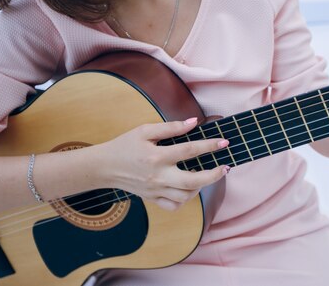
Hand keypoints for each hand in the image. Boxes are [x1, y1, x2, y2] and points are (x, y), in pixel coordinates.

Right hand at [99, 118, 228, 210]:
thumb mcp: (145, 130)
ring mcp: (155, 190)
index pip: (190, 151)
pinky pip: (174, 206)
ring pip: (186, 196)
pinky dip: (186, 199)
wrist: (104, 167)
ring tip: (205, 174)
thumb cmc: (125, 145)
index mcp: (157, 157)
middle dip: (213, 175)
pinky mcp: (152, 199)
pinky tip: (189, 188)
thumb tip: (194, 122)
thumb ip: (171, 127)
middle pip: (192, 181)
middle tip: (225, 168)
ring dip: (200, 186)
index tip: (224, 142)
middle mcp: (158, 176)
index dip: (210, 146)